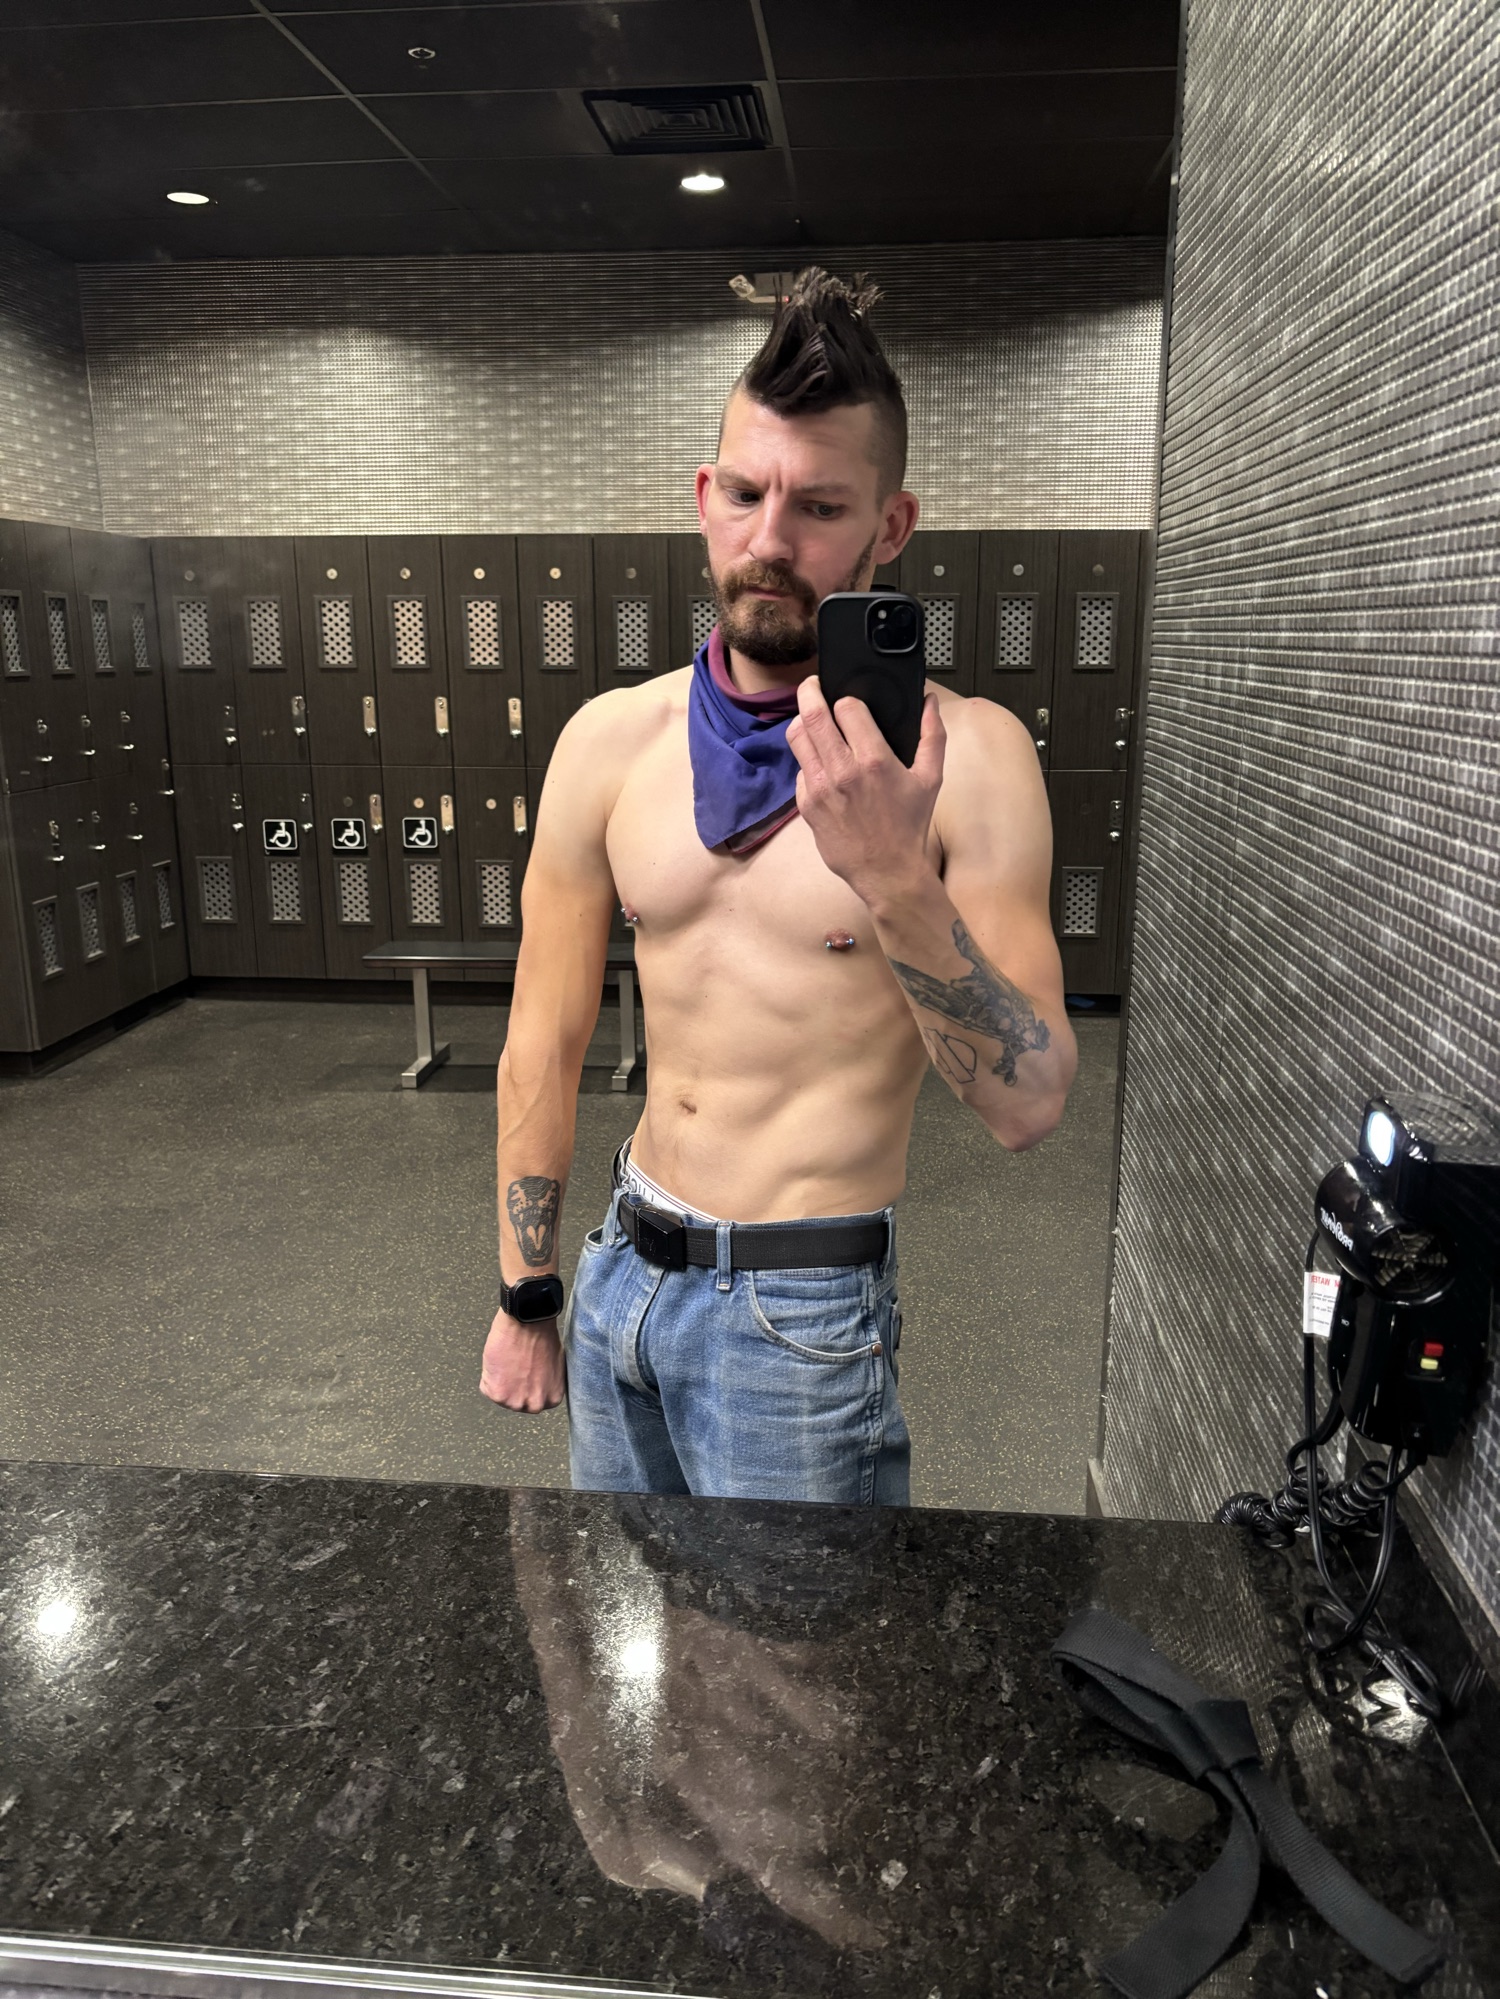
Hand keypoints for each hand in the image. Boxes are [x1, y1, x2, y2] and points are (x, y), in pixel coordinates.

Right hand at [480, 1309, 564, 1411]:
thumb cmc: (542, 1335)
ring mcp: (516, 1402)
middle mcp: (536, 1405)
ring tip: (508, 1360)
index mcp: (552, 1398)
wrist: (528, 1320)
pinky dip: (488, 1373)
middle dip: (513, 1386)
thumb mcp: (555, 1366)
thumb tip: (537, 1384)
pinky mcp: (498, 1394)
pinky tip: (499, 1359)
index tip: (524, 1373)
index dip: (526, 1385)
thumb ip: (546, 1383)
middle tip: (514, 1366)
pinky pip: (485, 1387)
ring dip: (500, 1379)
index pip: (533, 1402)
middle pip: (516, 1402)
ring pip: (500, 1396)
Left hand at [785, 677, 945, 904]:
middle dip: (809, 692)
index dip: (848, 699)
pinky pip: (800, 769)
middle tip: (812, 685)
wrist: (886, 871)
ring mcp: (820, 787)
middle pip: (813, 714)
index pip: (847, 707)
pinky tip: (821, 764)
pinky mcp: (806, 804)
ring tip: (810, 720)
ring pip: (797, 737)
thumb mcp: (930, 779)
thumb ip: (932, 735)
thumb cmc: (908, 826)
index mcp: (874, 760)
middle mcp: (843, 770)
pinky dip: (808, 761)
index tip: (850, 702)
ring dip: (802, 722)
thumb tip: (929, 703)